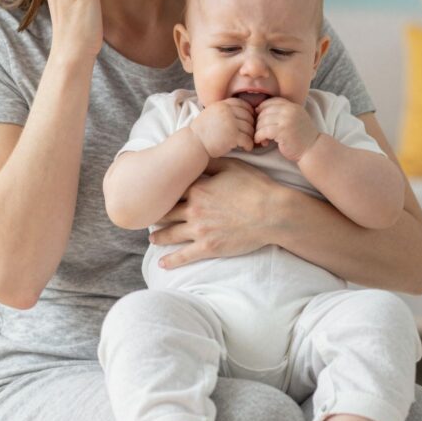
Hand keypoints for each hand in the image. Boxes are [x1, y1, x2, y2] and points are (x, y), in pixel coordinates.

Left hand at [149, 160, 279, 268]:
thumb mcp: (232, 166)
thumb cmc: (255, 186)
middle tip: (149, 217)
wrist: (272, 212)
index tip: (155, 195)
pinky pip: (183, 256)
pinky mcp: (208, 247)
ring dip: (159, 237)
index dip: (163, 194)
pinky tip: (162, 263)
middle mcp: (193, 210)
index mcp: (197, 189)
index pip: (171, 191)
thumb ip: (210, 163)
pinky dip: (171, 261)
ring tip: (153, 238)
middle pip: (166, 214)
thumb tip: (197, 157)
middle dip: (156, 216)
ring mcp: (199, 230)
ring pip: (170, 235)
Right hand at [189, 98, 254, 156]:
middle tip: (250, 133)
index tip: (249, 120)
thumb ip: (224, 110)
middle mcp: (227, 111)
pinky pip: (248, 139)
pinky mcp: (233, 135)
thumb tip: (242, 111)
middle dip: (251, 125)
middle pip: (248, 116)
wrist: (193, 143)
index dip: (249, 112)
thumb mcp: (211, 113)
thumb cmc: (202, 131)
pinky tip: (246, 148)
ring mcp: (230, 123)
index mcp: (222, 105)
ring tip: (247, 142)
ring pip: (249, 128)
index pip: (242, 104)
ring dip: (250, 136)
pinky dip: (249, 144)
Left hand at [253, 97, 320, 160]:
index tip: (258, 116)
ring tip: (262, 139)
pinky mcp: (282, 131)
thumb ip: (284, 112)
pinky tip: (262, 142)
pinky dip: (259, 137)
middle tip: (260, 132)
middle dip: (258, 122)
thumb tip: (260, 109)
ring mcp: (286, 120)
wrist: (312, 149)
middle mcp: (290, 111)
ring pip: (262, 121)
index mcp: (293, 106)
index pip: (273, 101)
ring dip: (258, 131)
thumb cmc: (302, 137)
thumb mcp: (295, 119)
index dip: (262, 108)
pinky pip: (263, 131)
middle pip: (265, 111)